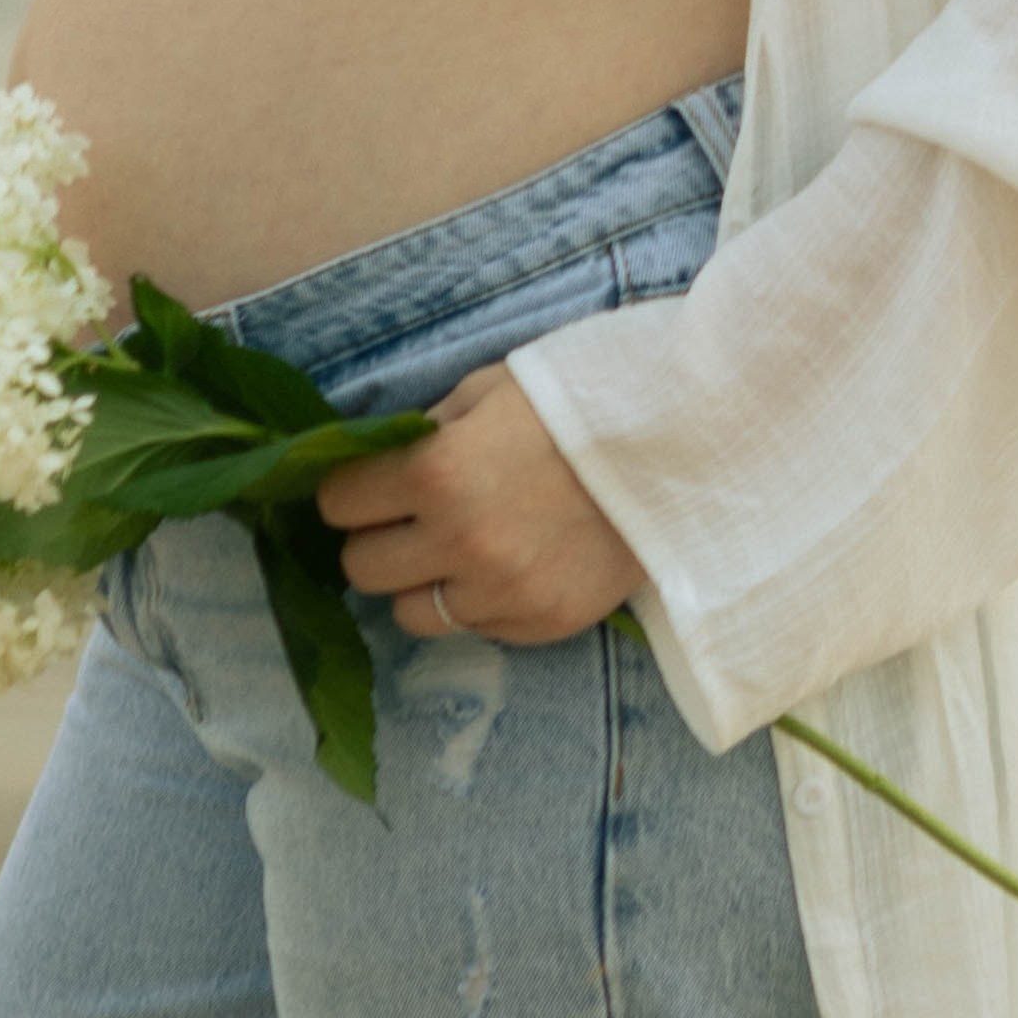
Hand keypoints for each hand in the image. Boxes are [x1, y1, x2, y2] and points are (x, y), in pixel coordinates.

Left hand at [317, 366, 643, 646]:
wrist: (678, 447)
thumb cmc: (577, 402)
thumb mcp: (489, 389)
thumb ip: (429, 429)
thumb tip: (382, 458)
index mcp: (437, 472)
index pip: (339, 503)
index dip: (351, 489)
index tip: (370, 483)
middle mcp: (458, 543)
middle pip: (360, 568)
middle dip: (377, 537)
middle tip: (410, 516)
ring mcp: (500, 593)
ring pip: (408, 613)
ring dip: (422, 580)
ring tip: (459, 547)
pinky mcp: (539, 625)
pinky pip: (473, 628)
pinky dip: (478, 601)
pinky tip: (512, 561)